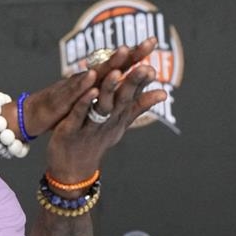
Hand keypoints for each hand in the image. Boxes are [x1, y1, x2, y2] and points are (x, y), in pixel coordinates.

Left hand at [45, 39, 167, 184]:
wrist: (72, 169)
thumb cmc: (96, 141)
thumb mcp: (120, 124)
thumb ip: (139, 106)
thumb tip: (163, 93)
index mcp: (118, 115)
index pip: (133, 94)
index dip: (142, 81)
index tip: (153, 67)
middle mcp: (108, 120)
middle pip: (123, 99)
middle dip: (133, 82)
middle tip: (145, 66)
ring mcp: (91, 125)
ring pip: (102, 105)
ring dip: (109, 89)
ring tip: (116, 73)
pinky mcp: (71, 130)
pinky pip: (79, 114)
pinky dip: (84, 103)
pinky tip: (88, 90)